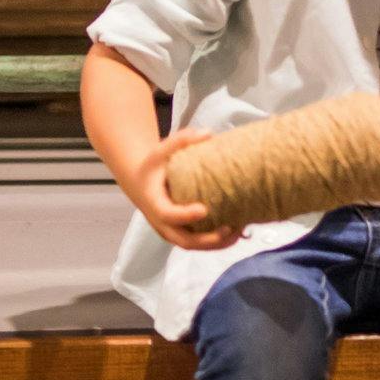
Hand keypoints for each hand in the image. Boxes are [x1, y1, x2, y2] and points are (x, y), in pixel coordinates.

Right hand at [124, 124, 249, 250]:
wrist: (140, 183)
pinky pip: (197, 243)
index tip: (204, 209)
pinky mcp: (180, 233)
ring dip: (216, 244)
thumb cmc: (152, 167)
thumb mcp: (160, 150)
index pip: (168, 214)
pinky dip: (216, 242)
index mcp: (154, 203)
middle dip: (207, 239)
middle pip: (183, 240)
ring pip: (192, 246)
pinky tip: (236, 232)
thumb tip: (208, 133)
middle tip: (229, 227)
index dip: (184, 215)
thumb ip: (180, 140)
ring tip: (239, 232)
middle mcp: (161, 223)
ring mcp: (170, 231)